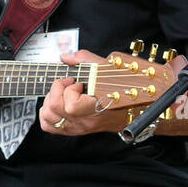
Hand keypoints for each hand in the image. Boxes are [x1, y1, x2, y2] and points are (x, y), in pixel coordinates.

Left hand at [40, 51, 187, 136]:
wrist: (140, 109)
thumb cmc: (127, 89)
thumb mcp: (109, 68)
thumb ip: (85, 60)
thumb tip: (66, 56)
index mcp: (96, 107)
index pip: (70, 105)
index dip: (67, 89)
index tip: (77, 81)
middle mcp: (86, 121)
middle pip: (54, 109)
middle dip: (56, 90)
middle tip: (69, 84)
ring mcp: (80, 127)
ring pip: (48, 117)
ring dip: (51, 100)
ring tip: (64, 93)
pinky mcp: (75, 130)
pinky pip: (49, 126)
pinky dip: (47, 114)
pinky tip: (58, 104)